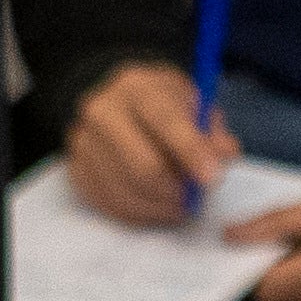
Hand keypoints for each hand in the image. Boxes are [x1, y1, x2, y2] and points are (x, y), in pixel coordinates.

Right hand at [65, 60, 238, 226]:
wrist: (116, 104)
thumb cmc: (163, 105)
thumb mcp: (194, 103)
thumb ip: (212, 130)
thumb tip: (224, 155)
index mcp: (137, 87)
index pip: (165, 120)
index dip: (191, 151)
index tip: (212, 179)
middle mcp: (102, 111)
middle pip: (144, 167)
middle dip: (177, 191)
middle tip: (195, 199)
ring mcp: (83, 142)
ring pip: (128, 193)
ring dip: (162, 207)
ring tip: (180, 204)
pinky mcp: (76, 171)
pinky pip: (112, 206)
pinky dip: (142, 214)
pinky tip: (157, 206)